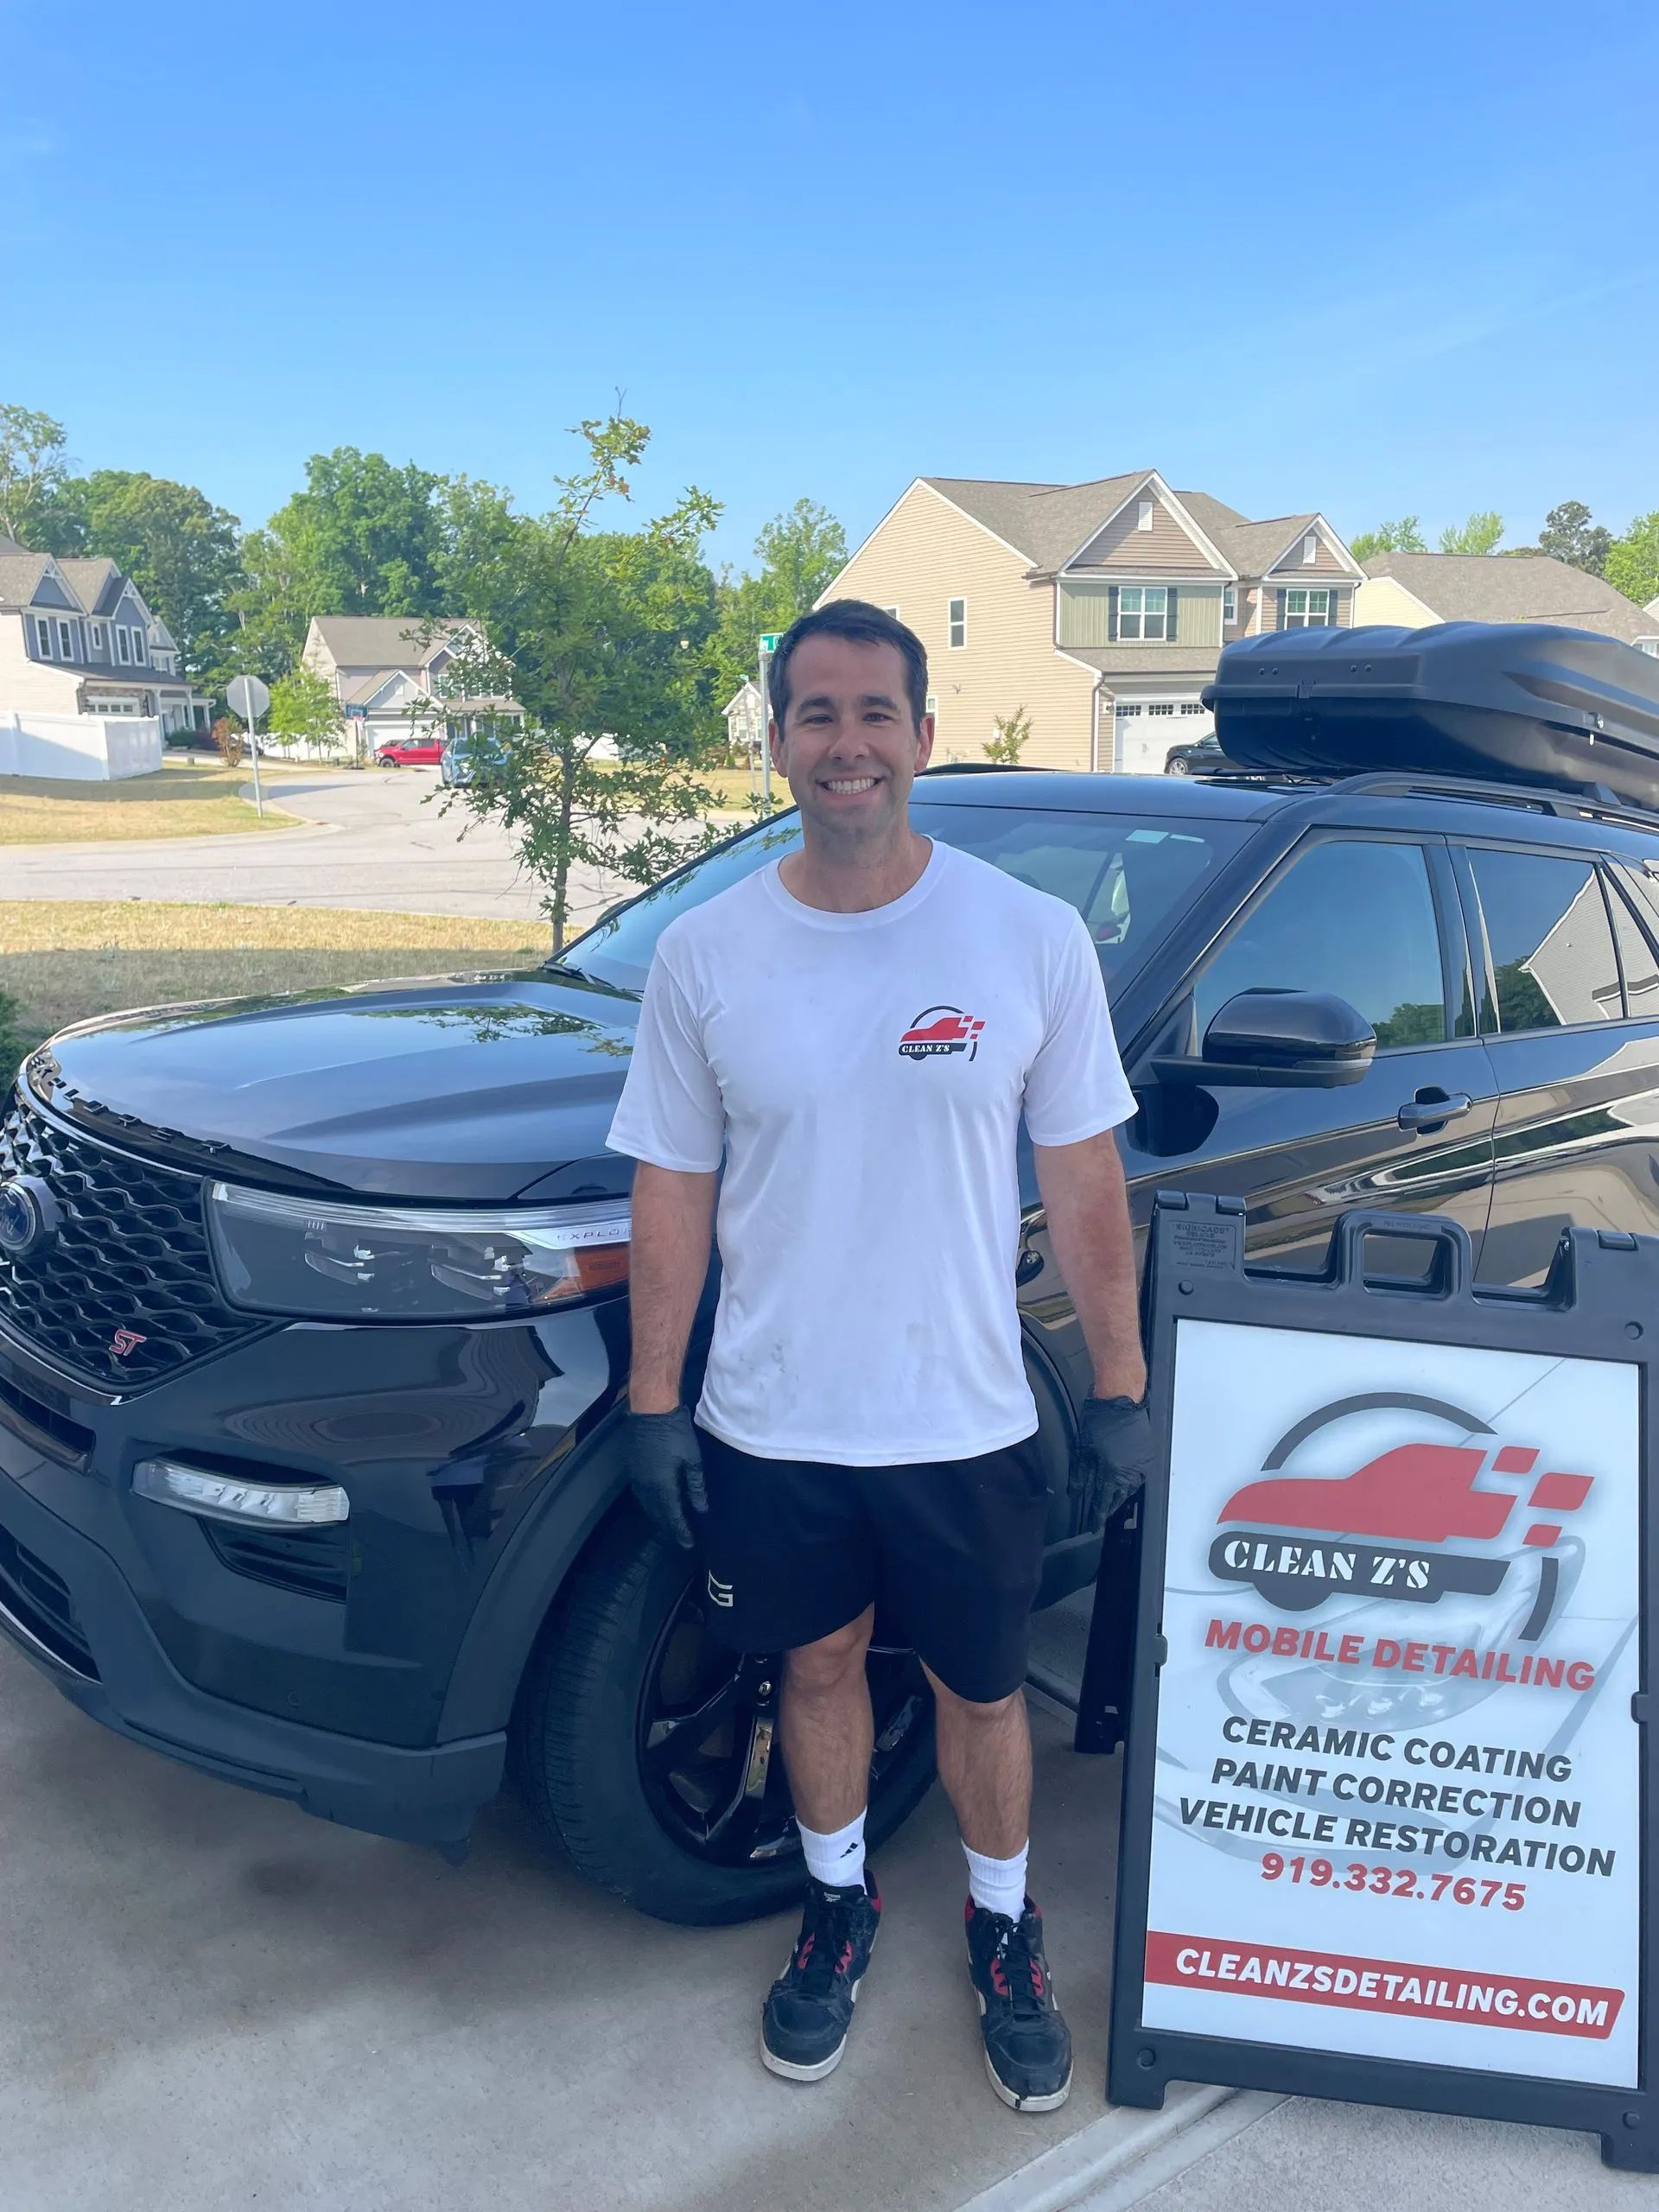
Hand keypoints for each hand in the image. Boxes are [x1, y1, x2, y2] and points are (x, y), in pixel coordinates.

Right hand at [623, 1406, 707, 1549]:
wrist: (651, 1411)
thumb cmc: (676, 1433)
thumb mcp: (692, 1460)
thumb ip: (696, 1487)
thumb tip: (701, 1508)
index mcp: (663, 1486)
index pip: (672, 1516)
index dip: (681, 1531)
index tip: (688, 1544)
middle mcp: (647, 1487)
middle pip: (658, 1514)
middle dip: (669, 1527)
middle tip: (680, 1537)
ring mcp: (637, 1478)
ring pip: (647, 1505)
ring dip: (658, 1516)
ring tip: (670, 1524)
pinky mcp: (633, 1469)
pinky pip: (641, 1494)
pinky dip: (650, 1503)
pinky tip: (657, 1503)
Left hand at [1070, 1395, 1156, 1530]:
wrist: (1121, 1398)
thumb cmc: (1101, 1419)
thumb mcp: (1084, 1448)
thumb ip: (1081, 1474)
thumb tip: (1076, 1492)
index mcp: (1113, 1471)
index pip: (1103, 1501)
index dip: (1098, 1515)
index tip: (1094, 1525)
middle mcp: (1130, 1471)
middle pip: (1119, 1497)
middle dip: (1109, 1507)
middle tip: (1102, 1515)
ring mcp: (1141, 1463)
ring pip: (1130, 1488)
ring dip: (1120, 1496)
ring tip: (1112, 1502)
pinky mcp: (1147, 1454)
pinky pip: (1139, 1476)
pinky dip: (1130, 1482)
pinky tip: (1124, 1483)